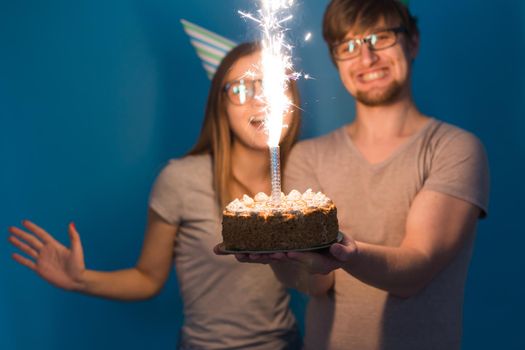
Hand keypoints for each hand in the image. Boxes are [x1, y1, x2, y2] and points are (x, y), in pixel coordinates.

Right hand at [8, 220, 85, 290]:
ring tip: (10, 238)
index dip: (33, 228)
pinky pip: (28, 263)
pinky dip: (20, 259)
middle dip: (21, 234)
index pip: (41, 234)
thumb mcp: (76, 248)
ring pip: (27, 250)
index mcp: (54, 245)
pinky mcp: (40, 269)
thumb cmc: (78, 264)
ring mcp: (42, 260)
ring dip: (19, 244)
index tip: (24, 222)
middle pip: (31, 240)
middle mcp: (46, 251)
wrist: (75, 280)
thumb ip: (73, 236)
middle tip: (11, 228)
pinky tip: (14, 254)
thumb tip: (71, 223)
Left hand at [231, 233, 357, 273]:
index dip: (292, 256)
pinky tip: (239, 247)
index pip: (300, 258)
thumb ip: (345, 252)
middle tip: (243, 255)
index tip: (284, 253)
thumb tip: (338, 250)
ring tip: (233, 253)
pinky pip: (270, 247)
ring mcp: (292, 254)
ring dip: (252, 254)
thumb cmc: (346, 251)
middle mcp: (299, 259)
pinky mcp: (288, 248)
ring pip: (270, 254)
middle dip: (260, 257)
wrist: (340, 253)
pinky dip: (255, 246)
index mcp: (314, 262)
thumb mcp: (349, 252)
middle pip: (278, 258)